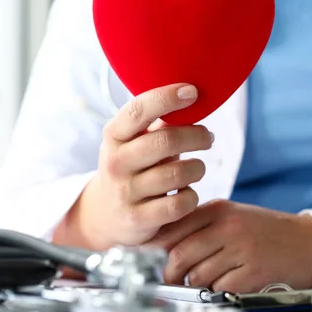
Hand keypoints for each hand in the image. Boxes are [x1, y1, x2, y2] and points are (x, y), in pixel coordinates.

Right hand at [54, 83, 213, 249]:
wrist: (103, 214)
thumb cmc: (131, 167)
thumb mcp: (133, 141)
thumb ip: (158, 123)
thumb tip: (193, 97)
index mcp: (114, 135)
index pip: (139, 110)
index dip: (167, 98)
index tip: (193, 92)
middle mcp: (116, 162)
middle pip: (166, 141)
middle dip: (196, 136)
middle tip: (208, 137)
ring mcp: (126, 192)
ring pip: (178, 173)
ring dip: (197, 168)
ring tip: (197, 168)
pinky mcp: (139, 219)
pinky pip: (180, 204)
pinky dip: (191, 196)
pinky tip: (187, 192)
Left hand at [147, 199, 311, 292]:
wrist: (308, 242)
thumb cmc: (267, 230)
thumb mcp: (233, 215)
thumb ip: (202, 224)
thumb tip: (164, 241)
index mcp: (218, 209)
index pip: (174, 227)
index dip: (156, 246)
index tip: (149, 257)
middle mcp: (228, 226)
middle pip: (180, 254)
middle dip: (170, 273)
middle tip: (170, 280)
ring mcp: (241, 249)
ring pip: (197, 274)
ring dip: (194, 284)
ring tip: (202, 281)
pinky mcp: (252, 272)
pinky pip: (219, 288)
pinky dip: (217, 291)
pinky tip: (226, 284)